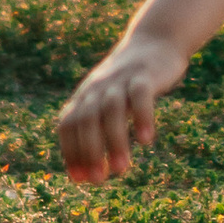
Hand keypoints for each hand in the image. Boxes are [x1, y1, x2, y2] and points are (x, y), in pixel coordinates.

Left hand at [55, 31, 185, 184]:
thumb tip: (86, 173)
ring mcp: (121, 79)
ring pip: (111, 110)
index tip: (80, 180)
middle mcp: (98, 87)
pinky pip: (140, 96)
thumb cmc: (128, 82)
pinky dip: (141, 118)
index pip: (68, 125)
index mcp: (85, 95)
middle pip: (85, 119)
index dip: (71, 152)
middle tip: (98, 180)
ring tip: (121, 169)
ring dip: (114, 141)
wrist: (155, 41)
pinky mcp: (145, 75)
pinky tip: (146, 140)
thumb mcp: (106, 101)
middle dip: (89, 152)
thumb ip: (96, 130)